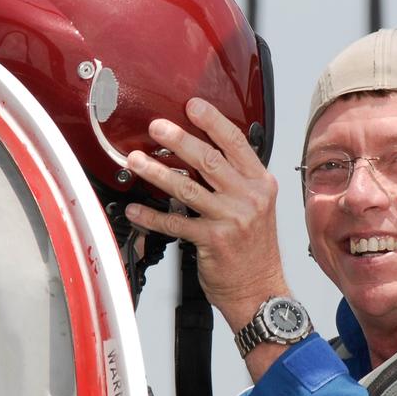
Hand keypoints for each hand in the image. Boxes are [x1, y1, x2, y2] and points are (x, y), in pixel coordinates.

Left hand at [124, 98, 289, 331]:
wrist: (260, 289)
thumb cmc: (254, 249)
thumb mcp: (256, 206)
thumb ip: (236, 180)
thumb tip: (200, 154)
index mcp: (260, 183)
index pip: (236, 143)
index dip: (213, 121)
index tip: (193, 105)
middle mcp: (249, 198)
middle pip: (209, 160)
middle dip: (179, 139)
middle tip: (156, 127)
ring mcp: (232, 219)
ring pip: (187, 188)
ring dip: (156, 172)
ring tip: (136, 161)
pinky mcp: (213, 240)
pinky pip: (175, 223)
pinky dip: (152, 216)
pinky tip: (136, 209)